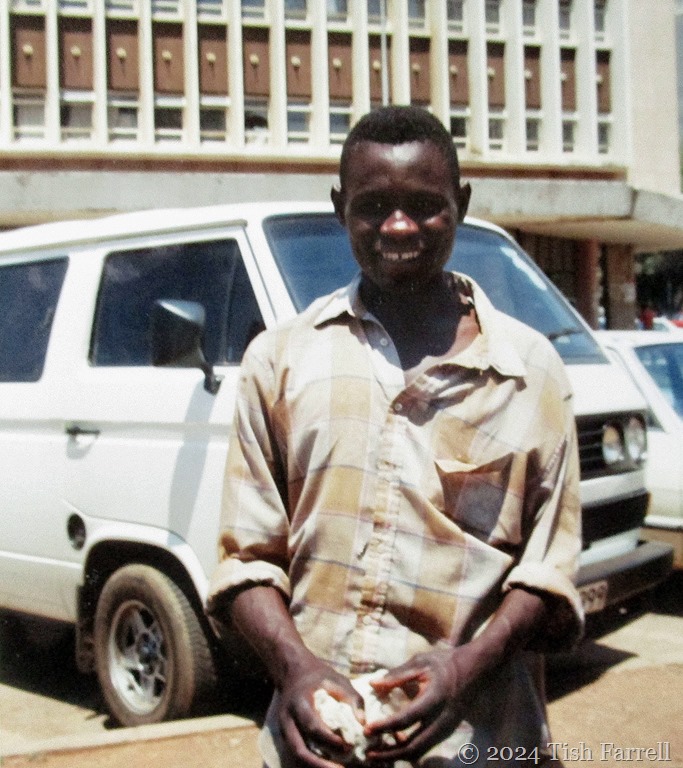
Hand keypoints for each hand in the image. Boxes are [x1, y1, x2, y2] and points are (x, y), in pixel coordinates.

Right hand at [276, 655, 365, 767]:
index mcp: (299, 702)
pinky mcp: (285, 733)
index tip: (348, 746)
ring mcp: (283, 727)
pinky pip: (297, 751)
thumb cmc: (318, 675)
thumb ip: (352, 698)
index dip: (330, 740)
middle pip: (299, 749)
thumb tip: (364, 724)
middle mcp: (287, 717)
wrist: (292, 670)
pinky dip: (311, 761)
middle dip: (319, 764)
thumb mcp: (337, 680)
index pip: (313, 726)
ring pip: (296, 754)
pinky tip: (327, 764)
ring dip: (315, 766)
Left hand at [362, 647, 472, 763]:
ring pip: (421, 751)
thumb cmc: (447, 662)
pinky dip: (410, 750)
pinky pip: (427, 746)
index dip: (385, 727)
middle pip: (414, 747)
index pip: (405, 719)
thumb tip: (373, 684)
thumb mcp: (421, 662)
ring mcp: (447, 728)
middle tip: (369, 753)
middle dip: (390, 754)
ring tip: (379, 753)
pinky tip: (396, 745)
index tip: (368, 729)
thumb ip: (397, 675)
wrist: (477, 669)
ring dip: (399, 755)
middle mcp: (442, 719)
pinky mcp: (448, 730)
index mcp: (434, 699)